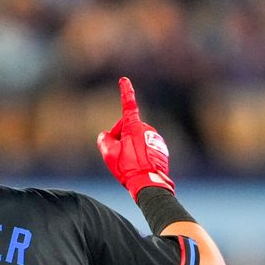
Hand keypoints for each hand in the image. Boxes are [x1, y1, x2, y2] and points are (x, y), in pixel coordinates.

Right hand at [96, 77, 174, 200]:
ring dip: (129, 147)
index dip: (125, 92)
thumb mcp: (109, 154)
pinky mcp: (161, 149)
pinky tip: (138, 166)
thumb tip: (104, 135)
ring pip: (136, 139)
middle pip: (127, 128)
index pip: (128, 105)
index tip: (124, 80)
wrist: (150, 184)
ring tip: (128, 163)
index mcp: (134, 127)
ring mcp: (155, 139)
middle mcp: (147, 129)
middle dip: (120, 137)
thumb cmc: (129, 168)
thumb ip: (103, 141)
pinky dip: (140, 154)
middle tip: (116, 155)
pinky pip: (146, 147)